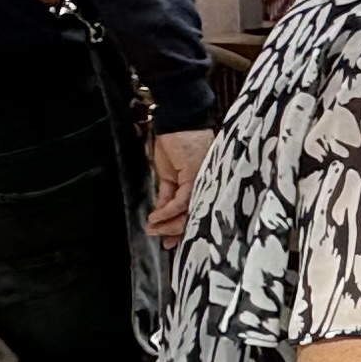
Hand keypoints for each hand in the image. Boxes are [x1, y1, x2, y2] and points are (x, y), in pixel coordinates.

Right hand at [145, 127, 216, 246]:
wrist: (176, 120)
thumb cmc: (175, 142)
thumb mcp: (168, 175)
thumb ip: (168, 194)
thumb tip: (161, 213)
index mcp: (202, 185)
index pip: (195, 211)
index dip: (182, 228)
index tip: (170, 242)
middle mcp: (206, 185)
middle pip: (194, 215)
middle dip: (176, 231)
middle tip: (162, 242)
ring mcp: (203, 181)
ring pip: (189, 212)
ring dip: (168, 224)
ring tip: (154, 230)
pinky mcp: (194, 176)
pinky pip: (181, 201)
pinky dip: (166, 212)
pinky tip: (155, 218)